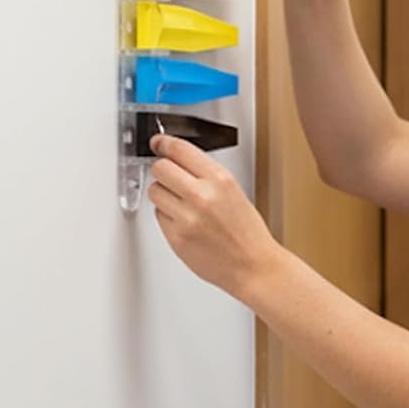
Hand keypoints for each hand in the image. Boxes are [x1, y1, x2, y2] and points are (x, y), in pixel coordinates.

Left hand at [148, 134, 283, 301]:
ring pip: (155, 191)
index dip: (164, 143)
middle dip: (162, 171)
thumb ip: (206, 175)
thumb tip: (179, 162)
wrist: (253, 265)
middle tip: (169, 176)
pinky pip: (159, 216)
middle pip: (159, 168)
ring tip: (183, 205)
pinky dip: (168, 217)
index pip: (180, 150)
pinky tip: (186, 222)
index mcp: (220, 180)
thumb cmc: (247, 232)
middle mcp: (201, 195)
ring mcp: (186, 217)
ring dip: (164, 195)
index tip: (158, 142)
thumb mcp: (235, 192)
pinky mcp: (175, 237)